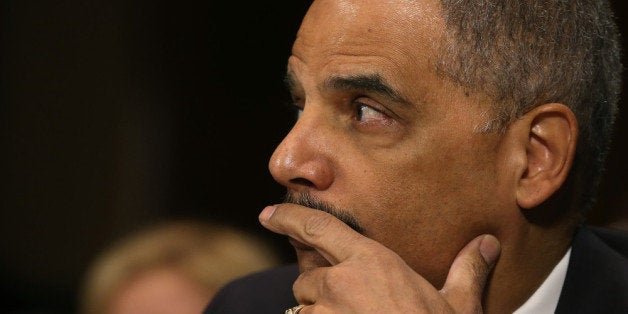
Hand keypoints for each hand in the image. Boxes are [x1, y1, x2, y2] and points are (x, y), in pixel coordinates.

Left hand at [259, 203, 500, 312]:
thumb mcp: (459, 306)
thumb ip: (467, 270)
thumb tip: (487, 244)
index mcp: (372, 263)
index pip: (319, 228)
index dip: (289, 217)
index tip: (267, 213)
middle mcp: (341, 284)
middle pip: (308, 278)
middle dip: (319, 290)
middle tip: (348, 306)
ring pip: (303, 309)